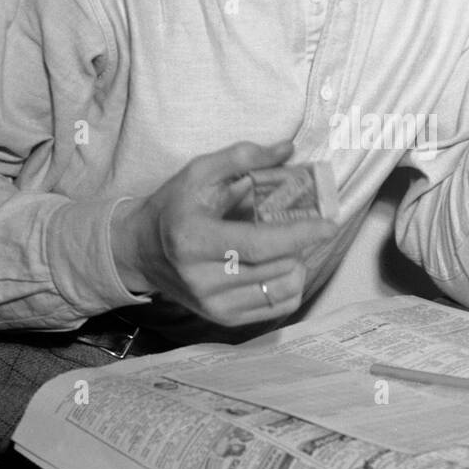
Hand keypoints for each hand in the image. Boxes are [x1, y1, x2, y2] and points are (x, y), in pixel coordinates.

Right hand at [111, 140, 337, 327]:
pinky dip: (291, 284)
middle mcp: (203, 279)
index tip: (329, 223)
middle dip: (301, 243)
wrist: (139, 252)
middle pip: (276, 266)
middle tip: (305, 223)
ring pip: (283, 288)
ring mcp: (214, 305)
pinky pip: (279, 306)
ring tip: (287, 244)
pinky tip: (281, 265)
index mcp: (195, 240)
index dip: (299, 235)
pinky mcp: (224, 319)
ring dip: (298, 262)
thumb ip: (242, 156)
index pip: (260, 245)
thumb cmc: (173, 207)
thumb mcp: (198, 173)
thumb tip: (288, 148)